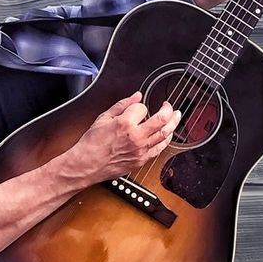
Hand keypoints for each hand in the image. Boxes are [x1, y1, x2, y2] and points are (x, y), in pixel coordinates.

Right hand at [63, 92, 180, 184]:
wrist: (86, 165)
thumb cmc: (92, 144)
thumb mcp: (103, 118)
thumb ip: (122, 105)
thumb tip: (136, 96)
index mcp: (125, 124)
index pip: (142, 108)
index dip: (140, 106)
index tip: (137, 107)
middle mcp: (136, 137)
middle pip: (162, 119)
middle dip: (168, 109)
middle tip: (169, 106)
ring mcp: (141, 150)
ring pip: (165, 134)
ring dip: (173, 123)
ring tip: (176, 116)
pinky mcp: (142, 160)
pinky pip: (160, 148)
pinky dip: (166, 139)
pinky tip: (168, 133)